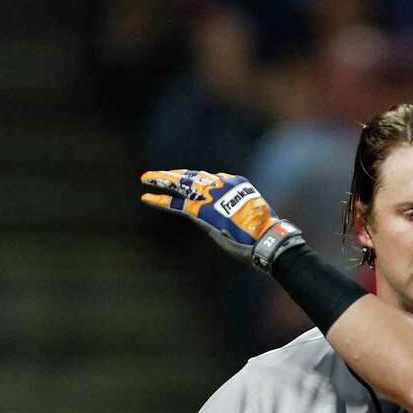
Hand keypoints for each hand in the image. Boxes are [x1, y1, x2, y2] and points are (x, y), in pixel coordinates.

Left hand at [140, 169, 302, 269]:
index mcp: (235, 184)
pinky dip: (161, 200)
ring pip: (181, 184)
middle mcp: (222, 185)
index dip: (192, 177)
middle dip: (172, 174)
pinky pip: (177, 203)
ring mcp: (211, 196)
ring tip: (146, 178)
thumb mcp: (250, 214)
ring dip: (162, 180)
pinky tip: (146, 197)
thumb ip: (236, 210)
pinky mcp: (203, 211)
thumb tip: (229, 216)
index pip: (208, 177)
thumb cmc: (263, 233)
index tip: (183, 178)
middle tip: (155, 173)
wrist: (266, 238)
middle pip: (192, 176)